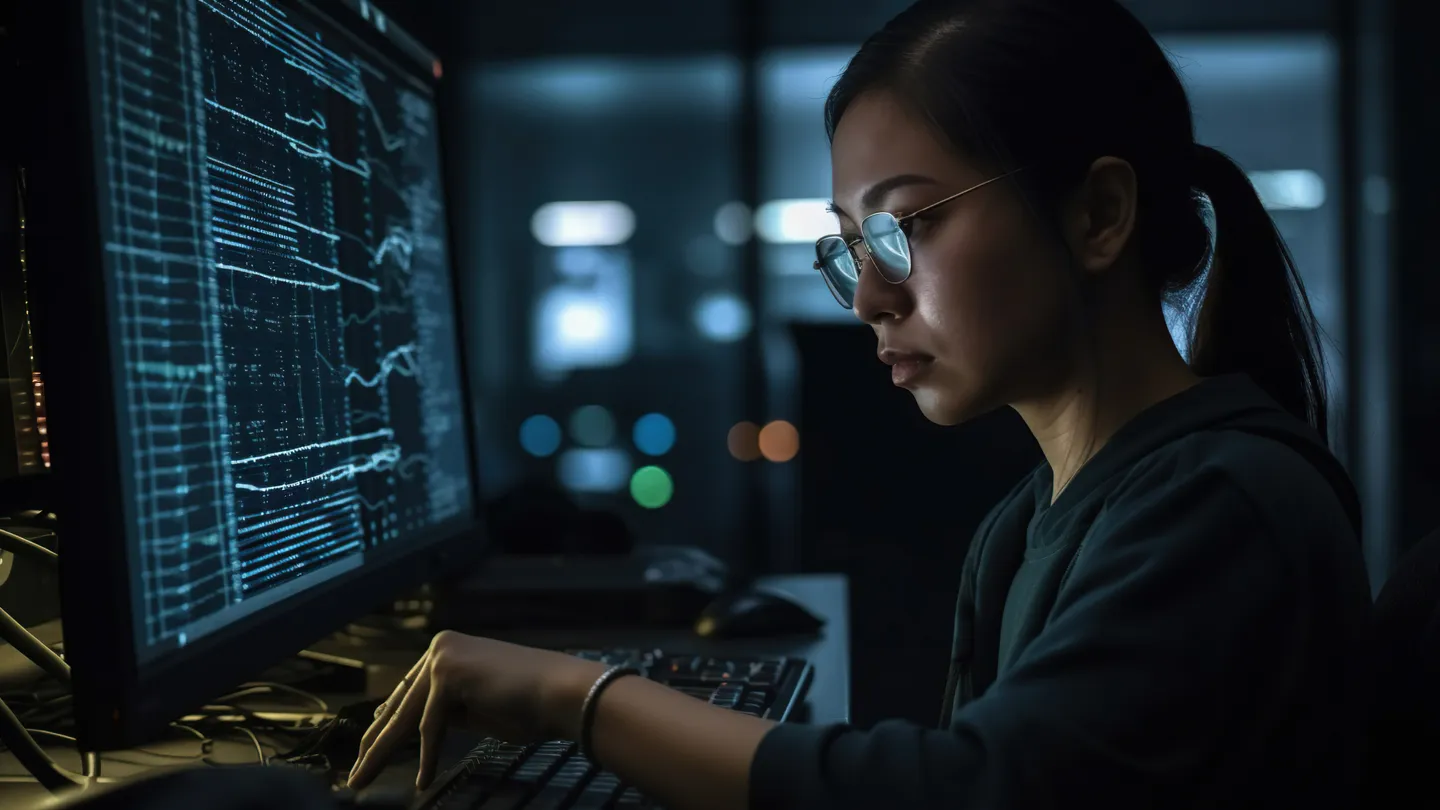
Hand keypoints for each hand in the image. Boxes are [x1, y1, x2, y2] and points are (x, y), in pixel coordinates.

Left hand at [346, 630, 606, 790]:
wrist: (560, 693)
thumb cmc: (529, 705)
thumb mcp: (477, 709)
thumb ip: (448, 712)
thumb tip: (418, 729)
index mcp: (448, 650)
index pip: (409, 692)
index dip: (387, 724)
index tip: (368, 747)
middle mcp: (440, 646)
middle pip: (401, 704)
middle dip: (376, 742)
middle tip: (355, 773)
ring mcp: (442, 657)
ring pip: (407, 717)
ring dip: (383, 753)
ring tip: (362, 780)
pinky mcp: (448, 674)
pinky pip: (429, 725)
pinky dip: (427, 756)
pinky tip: (423, 780)